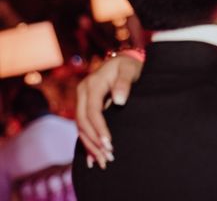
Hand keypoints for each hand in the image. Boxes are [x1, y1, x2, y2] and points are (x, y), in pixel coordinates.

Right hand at [76, 53, 142, 168]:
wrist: (124, 60)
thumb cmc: (129, 66)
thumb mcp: (129, 70)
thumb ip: (125, 83)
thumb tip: (119, 101)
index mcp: (92, 84)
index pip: (92, 111)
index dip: (99, 129)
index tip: (108, 143)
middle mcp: (82, 92)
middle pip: (82, 122)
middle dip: (93, 142)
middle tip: (107, 157)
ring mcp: (82, 100)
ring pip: (80, 127)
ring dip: (90, 145)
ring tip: (102, 161)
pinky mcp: (85, 106)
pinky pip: (83, 126)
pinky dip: (87, 142)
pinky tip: (91, 157)